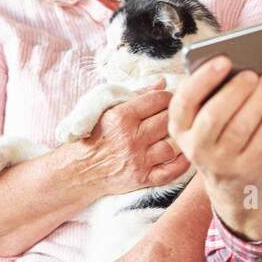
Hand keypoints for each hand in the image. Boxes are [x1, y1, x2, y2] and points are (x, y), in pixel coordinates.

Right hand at [68, 77, 191, 197]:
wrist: (79, 170)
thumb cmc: (93, 136)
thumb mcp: (107, 108)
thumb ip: (137, 94)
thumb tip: (162, 83)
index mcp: (120, 117)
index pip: (158, 100)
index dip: (168, 97)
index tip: (168, 99)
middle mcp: (130, 139)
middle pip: (168, 121)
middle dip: (174, 115)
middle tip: (175, 115)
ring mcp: (138, 160)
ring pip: (173, 145)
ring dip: (178, 139)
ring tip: (176, 134)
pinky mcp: (142, 179)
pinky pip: (172, 171)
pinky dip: (182, 163)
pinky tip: (183, 153)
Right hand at [167, 58, 261, 241]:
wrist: (229, 183)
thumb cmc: (218, 136)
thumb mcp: (203, 120)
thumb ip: (210, 95)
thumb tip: (237, 67)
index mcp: (179, 127)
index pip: (184, 101)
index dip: (204, 79)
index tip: (224, 60)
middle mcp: (194, 147)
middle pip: (214, 115)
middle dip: (236, 90)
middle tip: (253, 73)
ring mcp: (219, 162)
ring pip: (240, 127)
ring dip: (257, 101)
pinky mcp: (243, 169)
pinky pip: (259, 141)